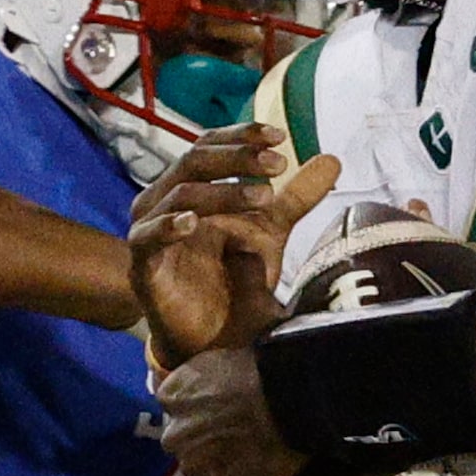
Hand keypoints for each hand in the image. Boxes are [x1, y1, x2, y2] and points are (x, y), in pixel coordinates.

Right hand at [130, 125, 340, 364]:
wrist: (215, 338)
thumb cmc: (233, 277)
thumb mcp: (271, 231)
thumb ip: (296, 197)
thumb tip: (332, 159)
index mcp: (192, 186)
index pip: (210, 145)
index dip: (241, 136)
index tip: (278, 137)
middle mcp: (165, 200)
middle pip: (194, 160)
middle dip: (238, 158)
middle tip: (278, 166)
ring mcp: (149, 231)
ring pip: (180, 194)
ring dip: (223, 192)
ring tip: (264, 197)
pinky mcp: (142, 267)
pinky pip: (146, 238)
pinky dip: (167, 226)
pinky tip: (191, 223)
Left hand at [159, 344, 306, 475]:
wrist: (290, 392)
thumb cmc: (261, 368)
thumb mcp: (217, 359)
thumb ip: (199, 381)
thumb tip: (205, 392)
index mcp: (172, 397)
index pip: (178, 412)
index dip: (202, 416)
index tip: (223, 417)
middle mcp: (175, 437)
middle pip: (190, 449)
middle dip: (210, 450)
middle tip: (244, 444)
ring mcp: (199, 470)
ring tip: (264, 474)